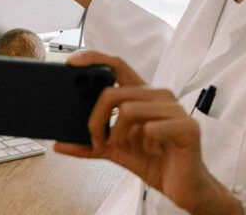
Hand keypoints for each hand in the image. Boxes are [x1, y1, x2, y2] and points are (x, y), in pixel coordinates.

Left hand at [55, 51, 242, 214]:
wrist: (183, 186)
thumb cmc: (151, 160)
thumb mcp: (114, 151)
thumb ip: (88, 145)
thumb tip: (58, 145)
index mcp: (142, 94)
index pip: (117, 65)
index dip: (94, 58)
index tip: (71, 64)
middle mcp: (158, 95)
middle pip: (114, 92)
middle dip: (96, 119)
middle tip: (96, 140)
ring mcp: (175, 109)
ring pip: (129, 109)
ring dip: (118, 135)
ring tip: (124, 147)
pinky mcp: (187, 126)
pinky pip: (151, 128)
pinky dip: (143, 146)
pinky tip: (152, 152)